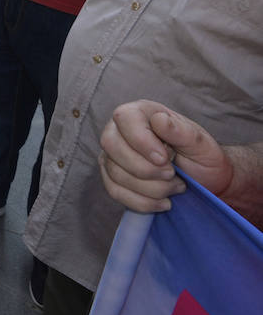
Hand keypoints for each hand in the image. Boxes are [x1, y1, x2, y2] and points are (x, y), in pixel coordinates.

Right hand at [99, 101, 233, 212]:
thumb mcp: (201, 144)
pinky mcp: (112, 177)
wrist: (204, 182)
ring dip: (150, 188)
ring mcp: (112, 154)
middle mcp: (120, 130)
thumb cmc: (203, 158)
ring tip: (174, 186)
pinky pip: (115, 191)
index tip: (165, 160)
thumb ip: (181, 131)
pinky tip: (162, 202)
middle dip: (145, 169)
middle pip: (111, 145)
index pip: (124, 118)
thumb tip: (159, 119)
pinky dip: (142, 202)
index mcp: (141, 112)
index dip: (141, 141)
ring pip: (115, 172)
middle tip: (172, 175)